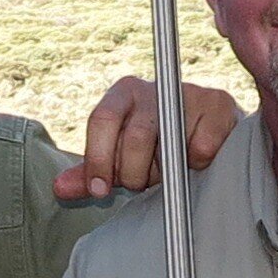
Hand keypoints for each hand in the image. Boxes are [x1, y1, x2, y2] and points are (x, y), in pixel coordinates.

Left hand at [57, 77, 242, 199]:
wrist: (208, 132)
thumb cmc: (156, 147)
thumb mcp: (118, 158)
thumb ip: (90, 173)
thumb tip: (58, 188)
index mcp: (123, 93)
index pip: (102, 119)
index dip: (99, 159)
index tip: (101, 190)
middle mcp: (154, 87)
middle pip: (136, 137)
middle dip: (135, 173)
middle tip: (141, 183)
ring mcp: (190, 92)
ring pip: (170, 146)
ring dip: (166, 171)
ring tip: (168, 170)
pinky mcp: (218, 104)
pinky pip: (202, 149)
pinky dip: (196, 164)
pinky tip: (195, 159)